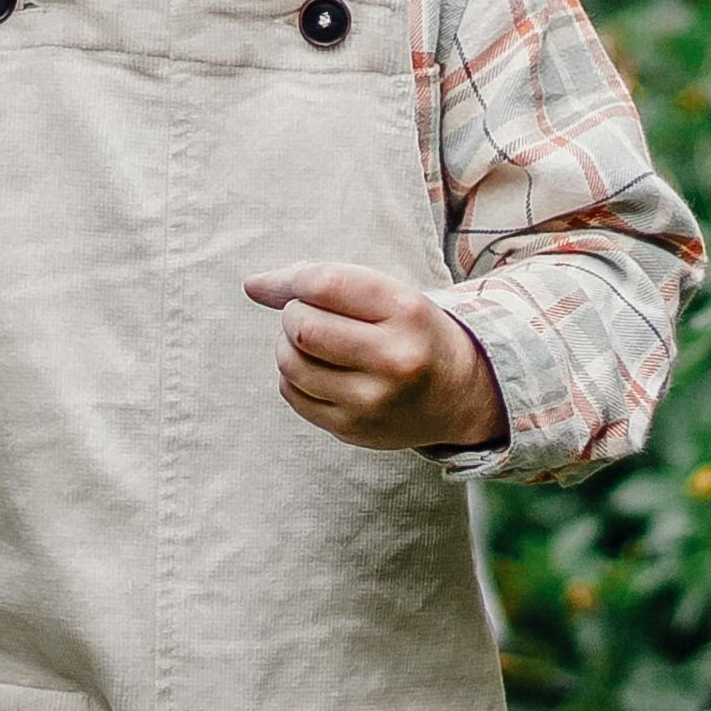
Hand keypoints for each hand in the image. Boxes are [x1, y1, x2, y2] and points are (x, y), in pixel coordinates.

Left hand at [246, 263, 501, 454]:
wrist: (458, 394)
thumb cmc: (410, 331)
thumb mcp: (385, 293)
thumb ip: (321, 280)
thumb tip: (251, 284)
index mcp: (406, 310)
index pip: (322, 283)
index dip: (296, 280)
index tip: (297, 286)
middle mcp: (394, 358)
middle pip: (301, 327)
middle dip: (292, 315)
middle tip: (311, 316)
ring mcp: (373, 400)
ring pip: (290, 363)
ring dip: (288, 346)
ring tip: (313, 343)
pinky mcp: (353, 429)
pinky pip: (292, 393)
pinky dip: (293, 376)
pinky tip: (319, 370)